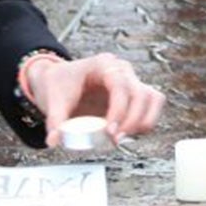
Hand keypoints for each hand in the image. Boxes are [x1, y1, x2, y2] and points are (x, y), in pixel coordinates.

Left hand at [24, 51, 164, 146]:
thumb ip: (55, 120)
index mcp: (103, 65)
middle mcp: (122, 71)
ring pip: (153, 98)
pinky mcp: (132, 97)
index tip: (109, 131)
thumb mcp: (52, 99)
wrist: (59, 81)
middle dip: (133, 120)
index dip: (119, 109)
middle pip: (142, 93)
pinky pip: (150, 106)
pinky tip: (128, 135)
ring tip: (125, 138)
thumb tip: (55, 140)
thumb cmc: (59, 84)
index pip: (121, 85)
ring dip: (144, 121)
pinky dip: (145, 122)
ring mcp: (130, 83)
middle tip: (115, 139)